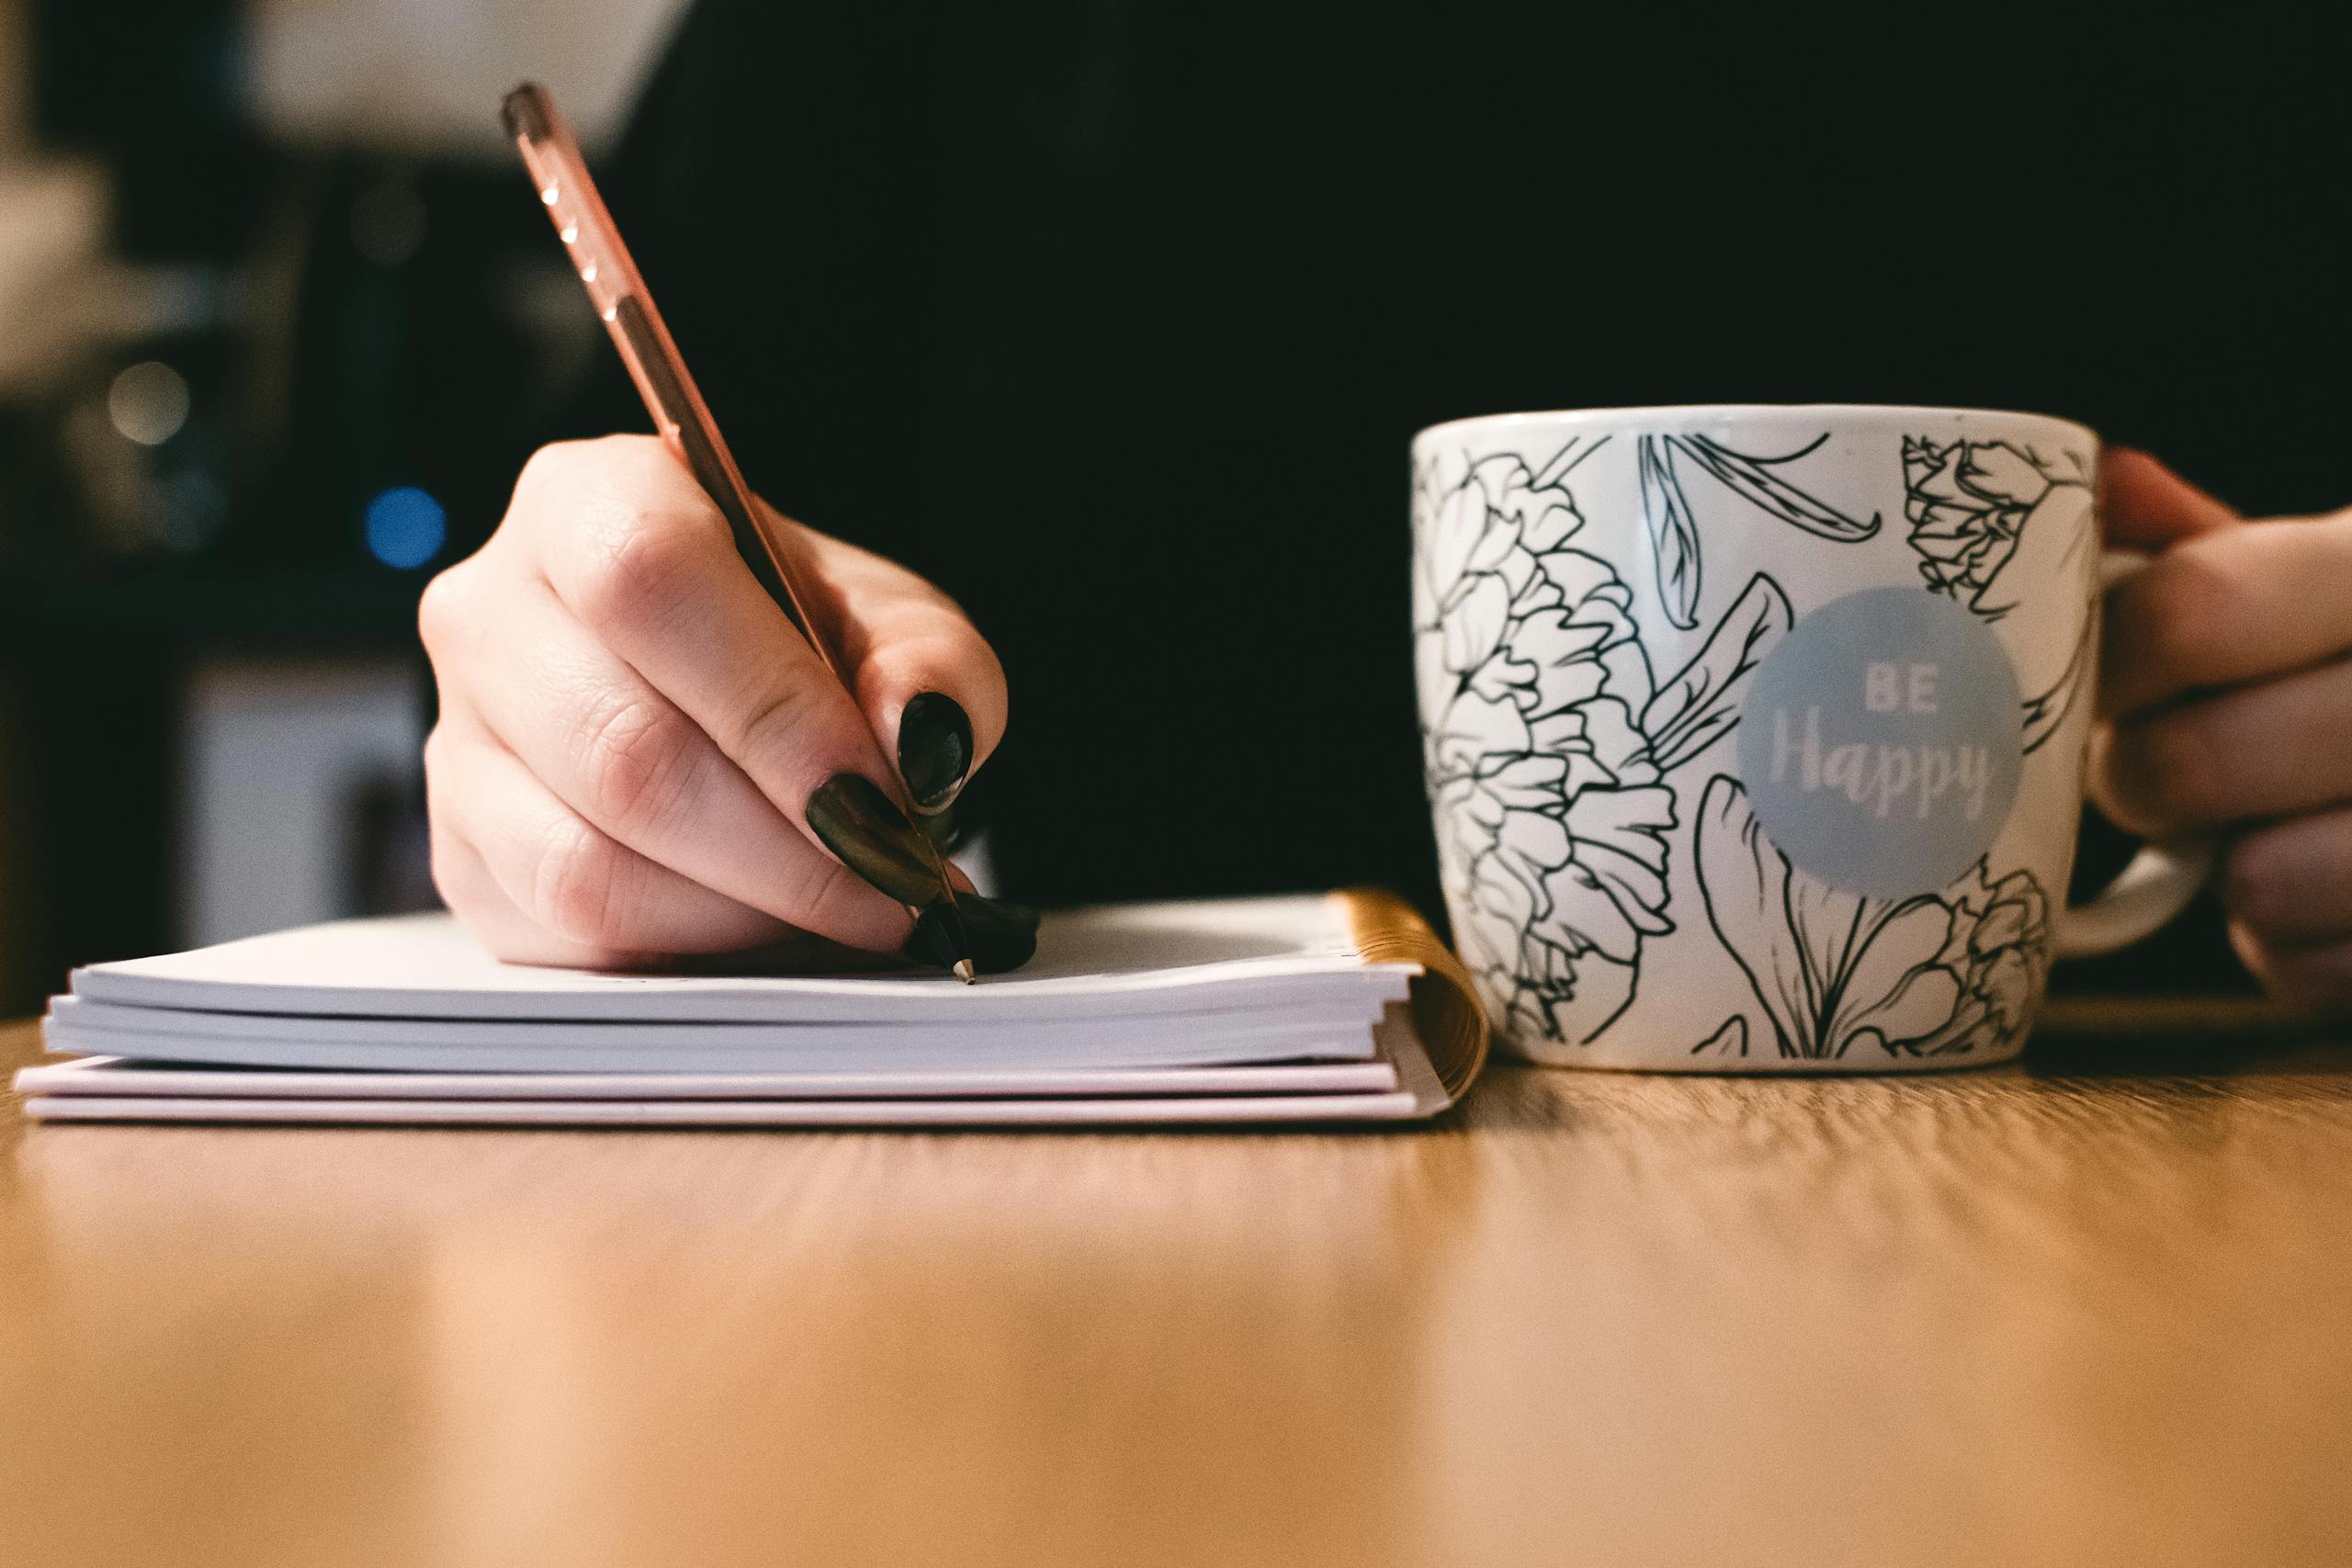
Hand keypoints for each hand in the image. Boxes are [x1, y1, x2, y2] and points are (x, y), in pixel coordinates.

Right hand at [419, 435, 1005, 967]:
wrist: (734, 695)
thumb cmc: (809, 643)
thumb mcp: (899, 627)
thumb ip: (932, 668)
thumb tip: (916, 739)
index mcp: (588, 502)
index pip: (647, 583)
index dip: (771, 707)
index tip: (882, 798)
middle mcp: (489, 611)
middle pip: (622, 749)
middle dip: (787, 847)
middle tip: (896, 886)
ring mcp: (456, 740)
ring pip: (584, 862)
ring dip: (743, 910)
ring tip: (845, 908)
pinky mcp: (460, 856)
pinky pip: (566, 932)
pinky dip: (688, 948)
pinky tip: (765, 925)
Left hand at [2091, 449, 2351, 1010]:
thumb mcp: (2329, 578)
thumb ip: (2214, 546)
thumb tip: (2099, 481)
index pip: (2190, 612)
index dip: (2113, 663)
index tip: (2107, 684)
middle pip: (2189, 765)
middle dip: (2143, 778)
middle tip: (2161, 769)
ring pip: (2257, 883)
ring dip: (2229, 870)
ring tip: (2260, 827)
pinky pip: (2303, 969)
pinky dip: (2290, 946)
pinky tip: (2324, 895)